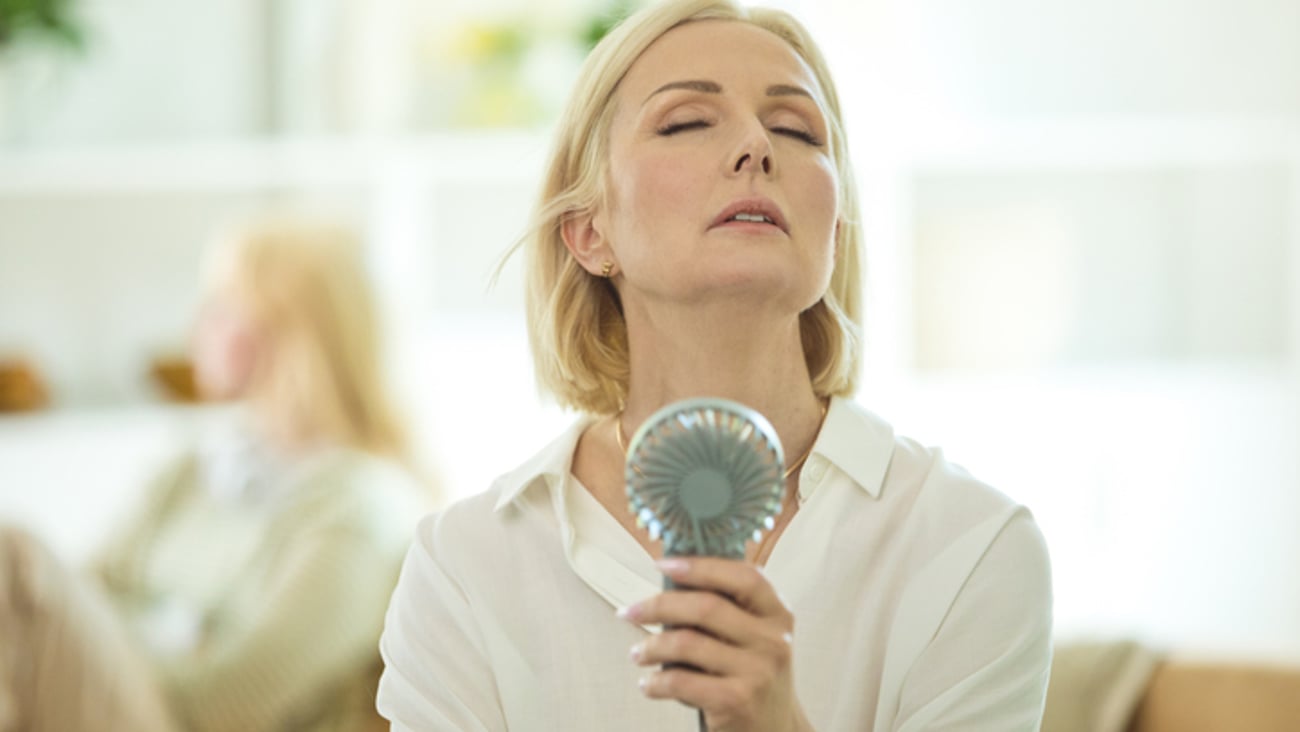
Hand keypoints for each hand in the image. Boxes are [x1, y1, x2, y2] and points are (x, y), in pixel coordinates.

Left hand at [618, 557, 812, 731]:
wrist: (775, 731)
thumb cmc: (753, 677)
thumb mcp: (755, 638)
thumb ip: (728, 610)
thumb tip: (671, 581)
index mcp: (778, 614)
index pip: (743, 576)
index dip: (701, 566)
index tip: (663, 564)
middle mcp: (774, 640)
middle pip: (706, 607)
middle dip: (658, 605)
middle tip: (630, 612)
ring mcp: (758, 671)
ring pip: (687, 642)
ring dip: (651, 646)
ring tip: (638, 653)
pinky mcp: (738, 701)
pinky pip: (681, 681)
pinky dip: (656, 682)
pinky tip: (649, 684)